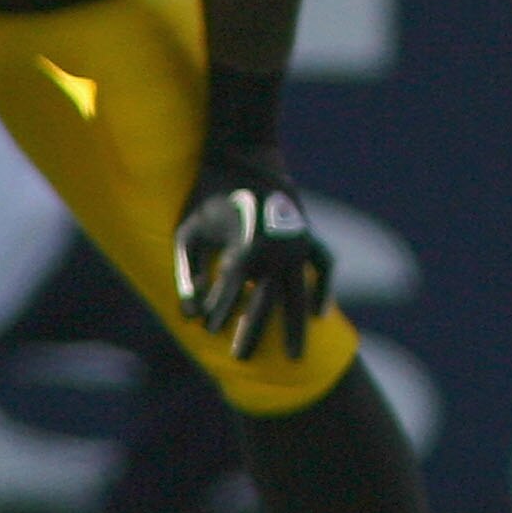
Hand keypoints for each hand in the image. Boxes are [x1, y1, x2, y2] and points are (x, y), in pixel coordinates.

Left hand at [174, 168, 330, 361]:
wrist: (244, 152)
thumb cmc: (208, 193)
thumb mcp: (187, 231)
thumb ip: (187, 275)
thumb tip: (190, 317)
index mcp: (246, 245)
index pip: (231, 292)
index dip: (219, 313)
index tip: (208, 331)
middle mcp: (277, 248)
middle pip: (266, 302)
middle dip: (252, 332)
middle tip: (241, 360)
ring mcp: (297, 241)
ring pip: (299, 293)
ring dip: (295, 326)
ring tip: (295, 356)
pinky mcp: (307, 233)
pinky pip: (324, 266)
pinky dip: (324, 289)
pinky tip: (319, 314)